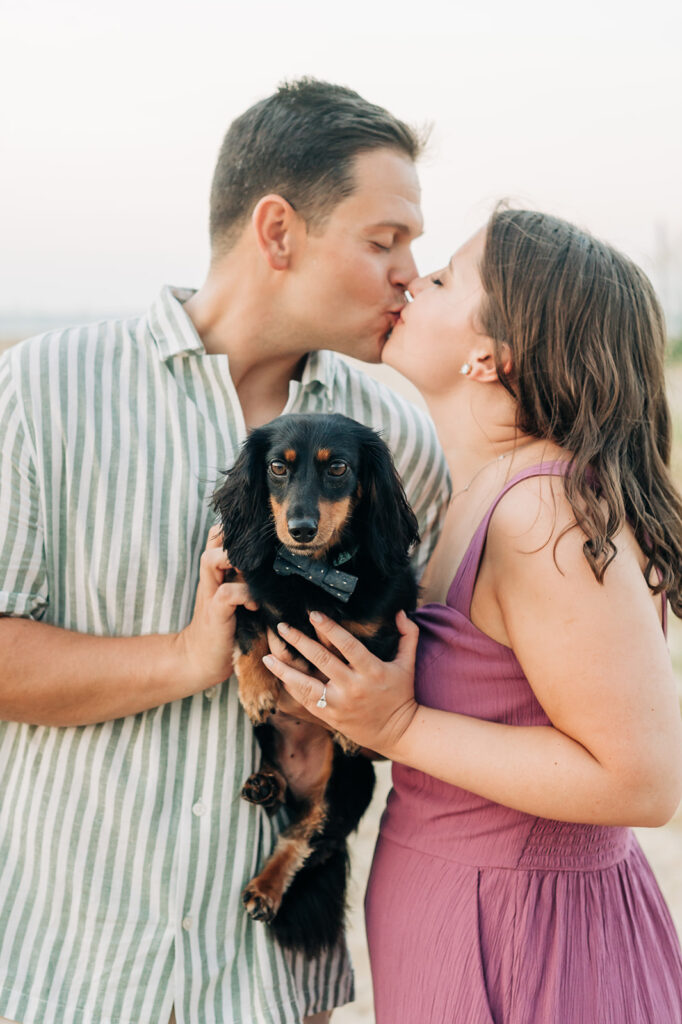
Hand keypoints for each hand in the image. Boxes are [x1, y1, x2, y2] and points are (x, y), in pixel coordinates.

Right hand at [175, 526, 258, 690]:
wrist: (201, 660)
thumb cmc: (228, 628)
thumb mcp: (240, 599)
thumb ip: (251, 581)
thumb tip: (285, 567)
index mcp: (218, 571)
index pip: (221, 535)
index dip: (238, 530)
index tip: (262, 537)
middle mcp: (211, 577)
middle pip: (214, 538)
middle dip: (235, 538)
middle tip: (259, 553)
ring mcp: (210, 593)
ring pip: (211, 559)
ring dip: (235, 561)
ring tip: (254, 575)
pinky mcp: (214, 612)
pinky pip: (227, 592)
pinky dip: (244, 594)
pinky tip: (255, 605)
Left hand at [263, 610, 419, 757]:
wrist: (397, 732)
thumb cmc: (400, 693)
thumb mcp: (408, 664)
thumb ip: (408, 635)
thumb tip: (399, 611)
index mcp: (372, 671)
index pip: (347, 645)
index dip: (329, 629)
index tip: (313, 614)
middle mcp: (353, 687)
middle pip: (321, 660)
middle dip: (299, 641)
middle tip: (282, 626)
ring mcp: (339, 704)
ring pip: (306, 685)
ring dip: (285, 669)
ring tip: (267, 655)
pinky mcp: (329, 716)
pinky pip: (305, 700)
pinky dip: (290, 687)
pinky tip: (278, 673)